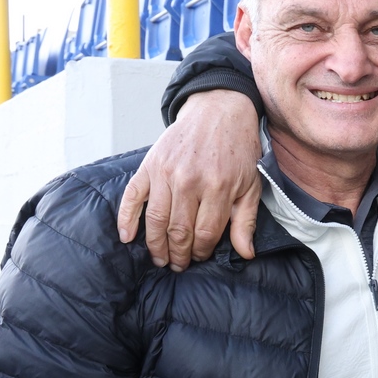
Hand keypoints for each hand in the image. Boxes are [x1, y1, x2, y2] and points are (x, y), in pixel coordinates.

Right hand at [117, 90, 261, 268]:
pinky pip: (133, 196)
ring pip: (156, 220)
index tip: (200, 257)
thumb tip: (246, 253)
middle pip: (179, 230)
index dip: (203, 251)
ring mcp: (166, 172)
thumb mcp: (251, 184)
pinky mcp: (149, 164)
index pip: (206, 233)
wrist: (219, 111)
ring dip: (155, 245)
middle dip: (178, 254)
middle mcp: (189, 181)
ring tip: (159, 259)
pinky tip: (127, 237)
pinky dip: (126, 218)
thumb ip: (246, 220)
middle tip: (177, 265)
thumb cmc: (238, 150)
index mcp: (218, 187)